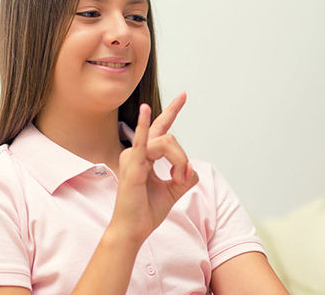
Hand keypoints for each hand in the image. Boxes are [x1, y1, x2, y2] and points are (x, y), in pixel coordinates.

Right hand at [111, 93, 198, 244]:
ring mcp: (132, 157)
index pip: (160, 128)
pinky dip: (142, 126)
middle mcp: (136, 152)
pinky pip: (141, 143)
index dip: (172, 110)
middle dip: (182, 157)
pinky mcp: (132, 166)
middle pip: (170, 138)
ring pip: (166, 142)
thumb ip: (185, 176)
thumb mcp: (173, 191)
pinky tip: (144, 110)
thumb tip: (192, 169)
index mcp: (145, 155)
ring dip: (179, 160)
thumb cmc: (146, 211)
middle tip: (183, 177)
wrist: (134, 230)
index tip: (184, 95)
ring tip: (178, 179)